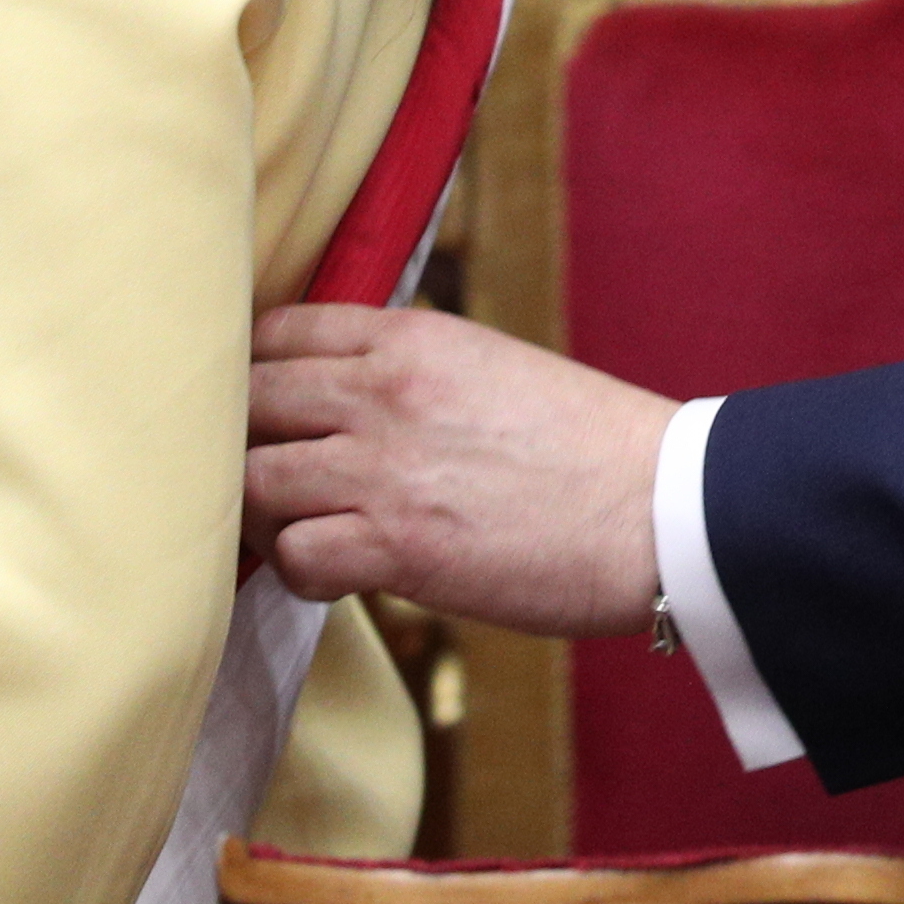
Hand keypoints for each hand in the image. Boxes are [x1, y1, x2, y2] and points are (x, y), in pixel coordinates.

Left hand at [245, 304, 674, 634]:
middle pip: (246, 400)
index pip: (277, 331)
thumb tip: (346, 394)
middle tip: (263, 477)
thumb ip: (411, 370)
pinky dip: (301, 569)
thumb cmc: (591, 448)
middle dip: (239, 442)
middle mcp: (382, 392)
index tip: (257, 409)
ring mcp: (383, 469)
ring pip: (250, 479)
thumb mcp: (491, 368)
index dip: (251, 373)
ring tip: (296, 529)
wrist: (665, 510)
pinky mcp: (396, 547)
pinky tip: (336, 573)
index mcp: (409, 338)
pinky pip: (294, 556)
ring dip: (262, 511)